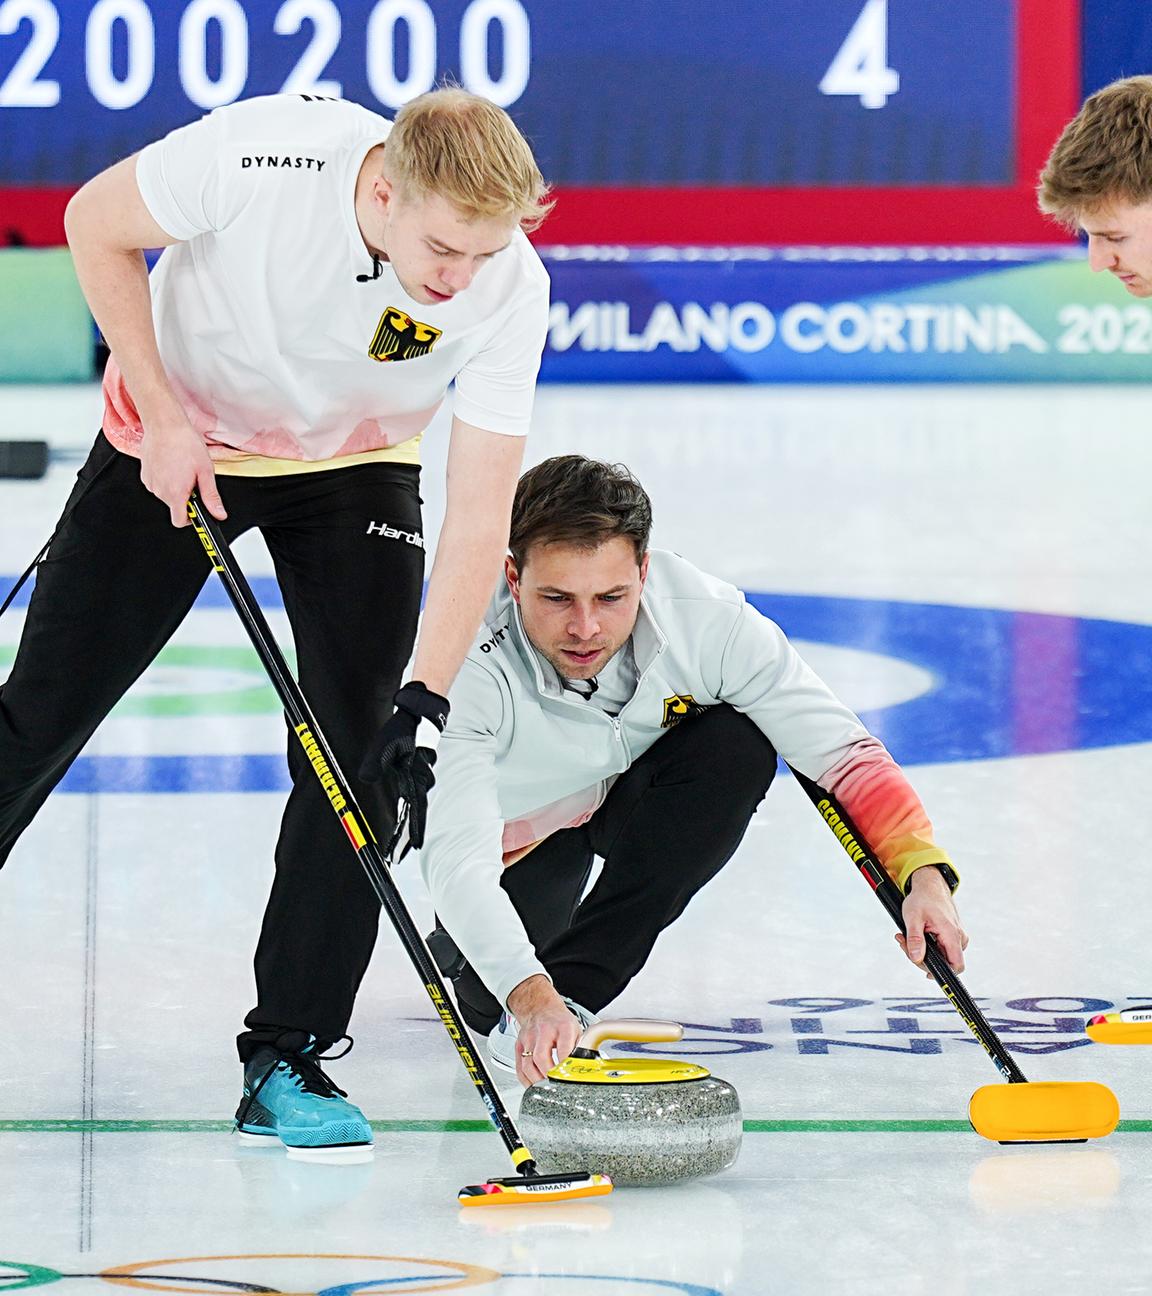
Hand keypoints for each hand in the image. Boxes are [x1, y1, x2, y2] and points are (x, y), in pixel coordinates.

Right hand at [139, 415, 226, 527]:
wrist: (164, 424)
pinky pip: (158, 485)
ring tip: (183, 469)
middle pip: (175, 507)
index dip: (192, 519)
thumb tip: (218, 514)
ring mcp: (150, 483)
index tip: (199, 512)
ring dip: (176, 488)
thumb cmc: (184, 443)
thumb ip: (211, 497)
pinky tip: (173, 465)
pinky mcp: (144, 475)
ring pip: (167, 495)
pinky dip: (167, 479)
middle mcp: (159, 490)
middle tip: (194, 480)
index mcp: (175, 493)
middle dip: (187, 499)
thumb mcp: (206, 471)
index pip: (180, 522)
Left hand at [358, 681, 449, 847]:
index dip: (412, 831)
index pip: (415, 811)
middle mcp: (419, 781)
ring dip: (409, 822)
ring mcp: (419, 777)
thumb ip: (376, 764)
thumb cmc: (404, 729)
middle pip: (416, 814)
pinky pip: (413, 795)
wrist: (419, 714)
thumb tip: (367, 779)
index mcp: (415, 778)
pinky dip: (409, 808)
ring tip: (403, 840)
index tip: (409, 848)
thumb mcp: (386, 746)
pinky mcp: (415, 772)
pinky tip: (404, 812)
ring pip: (415, 805)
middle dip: (409, 835)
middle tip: (402, 853)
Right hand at [506, 975, 584, 1087]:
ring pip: (527, 1064)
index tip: (568, 1077)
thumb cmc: (560, 1021)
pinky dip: (526, 1080)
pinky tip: (534, 1084)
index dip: (565, 1066)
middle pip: (540, 1057)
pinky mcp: (519, 1045)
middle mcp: (544, 1031)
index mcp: (562, 1026)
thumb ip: (582, 1048)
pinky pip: (519, 1067)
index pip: (563, 1048)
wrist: (541, 1007)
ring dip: (536, 1081)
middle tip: (555, 1085)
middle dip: (548, 1075)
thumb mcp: (577, 1029)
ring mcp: (529, 1038)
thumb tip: (586, 1068)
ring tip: (545, 1088)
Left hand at [897, 865, 967, 975]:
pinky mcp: (951, 936)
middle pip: (944, 963)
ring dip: (922, 951)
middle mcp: (959, 938)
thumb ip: (915, 940)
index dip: (943, 974)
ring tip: (906, 938)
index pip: (956, 966)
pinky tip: (915, 936)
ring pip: (941, 956)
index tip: (926, 973)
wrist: (930, 885)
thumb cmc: (923, 898)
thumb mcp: (913, 918)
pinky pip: (940, 949)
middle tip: (904, 944)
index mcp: (952, 934)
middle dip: (921, 957)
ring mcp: (956, 937)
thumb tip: (916, 958)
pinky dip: (926, 945)